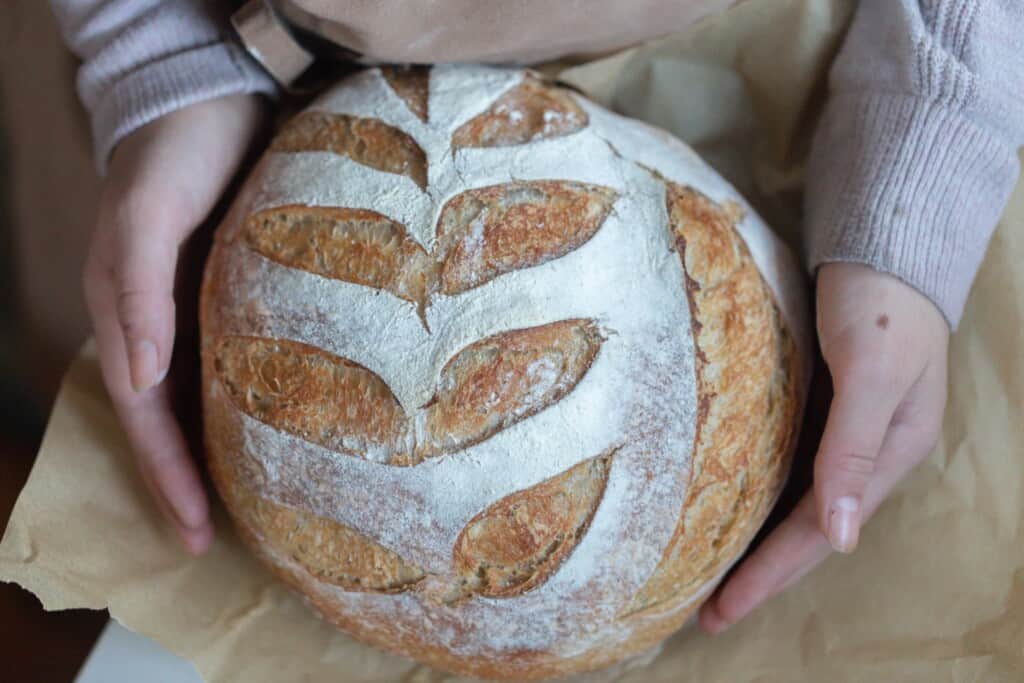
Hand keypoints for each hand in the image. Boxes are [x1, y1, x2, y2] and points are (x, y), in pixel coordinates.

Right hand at [83, 95, 264, 554]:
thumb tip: (139, 378)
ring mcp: (200, 313)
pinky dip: (256, 406)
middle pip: (173, 422)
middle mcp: (162, 326)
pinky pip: (242, 364)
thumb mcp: (147, 216)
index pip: (145, 418)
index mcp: (128, 316)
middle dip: (194, 485)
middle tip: (229, 544)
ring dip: (225, 454)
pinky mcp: (238, 294)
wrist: (208, 99)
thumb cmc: (173, 153)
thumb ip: (135, 290)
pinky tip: (285, 431)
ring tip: (261, 507)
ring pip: (207, 401)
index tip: (196, 534)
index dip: (168, 478)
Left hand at [698, 262, 949, 632]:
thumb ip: (854, 448)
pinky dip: (756, 496)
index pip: (815, 536)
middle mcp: (862, 455)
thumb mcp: (871, 372)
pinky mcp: (819, 407)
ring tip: (710, 576)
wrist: (883, 245)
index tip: (721, 612)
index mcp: (885, 457)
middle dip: (758, 575)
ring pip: (792, 504)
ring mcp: (840, 433)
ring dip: (754, 542)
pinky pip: (785, 468)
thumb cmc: (881, 304)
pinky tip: (729, 507)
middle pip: (804, 532)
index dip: (769, 576)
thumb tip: (842, 537)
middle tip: (705, 615)